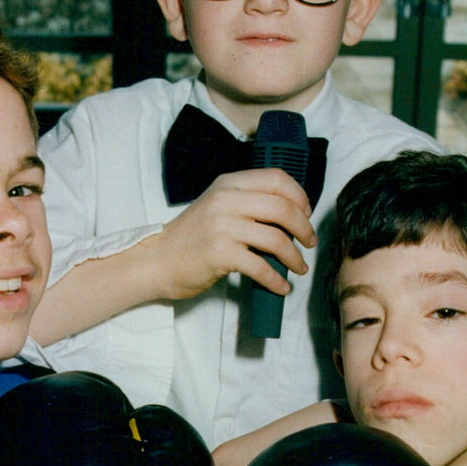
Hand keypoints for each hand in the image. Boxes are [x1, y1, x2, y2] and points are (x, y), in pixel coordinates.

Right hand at [147, 168, 315, 300]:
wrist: (156, 260)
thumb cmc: (189, 238)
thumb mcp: (215, 205)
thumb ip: (245, 202)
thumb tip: (287, 214)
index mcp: (228, 184)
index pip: (276, 179)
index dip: (299, 196)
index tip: (305, 213)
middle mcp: (226, 201)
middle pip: (283, 209)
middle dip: (304, 228)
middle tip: (309, 243)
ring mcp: (223, 227)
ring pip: (277, 239)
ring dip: (295, 257)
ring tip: (299, 267)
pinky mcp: (220, 254)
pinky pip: (261, 267)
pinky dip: (276, 280)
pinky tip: (281, 286)